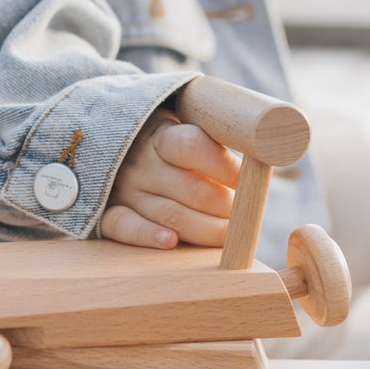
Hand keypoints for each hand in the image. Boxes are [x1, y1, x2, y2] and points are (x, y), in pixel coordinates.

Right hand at [100, 109, 240, 248]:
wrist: (113, 145)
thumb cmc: (166, 141)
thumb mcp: (184, 126)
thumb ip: (214, 141)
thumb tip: (263, 154)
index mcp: (161, 135)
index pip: (193, 147)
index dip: (225, 167)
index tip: (247, 180)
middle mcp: (141, 162)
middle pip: (191, 189)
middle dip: (225, 206)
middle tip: (243, 214)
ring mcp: (123, 189)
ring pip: (169, 214)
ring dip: (205, 228)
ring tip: (229, 234)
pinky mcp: (106, 213)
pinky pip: (124, 227)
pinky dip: (147, 236)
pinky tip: (171, 241)